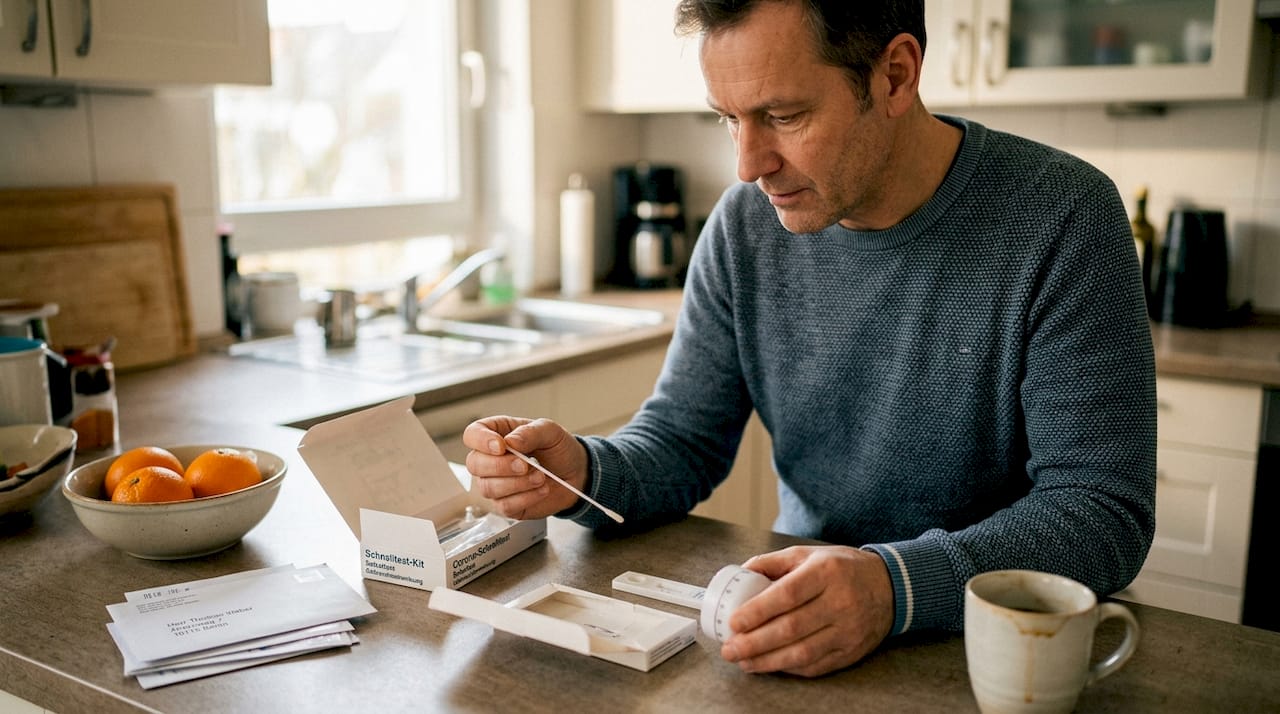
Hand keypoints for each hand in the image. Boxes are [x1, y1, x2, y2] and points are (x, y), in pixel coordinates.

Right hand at [462, 416, 588, 519]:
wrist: (575, 473)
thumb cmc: (558, 449)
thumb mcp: (550, 431)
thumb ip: (530, 432)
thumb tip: (510, 442)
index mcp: (497, 434)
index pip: (472, 435)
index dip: (481, 441)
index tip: (501, 446)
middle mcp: (490, 459)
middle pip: (475, 464)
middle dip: (501, 466)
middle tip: (526, 465)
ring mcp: (495, 483)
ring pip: (488, 488)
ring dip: (517, 483)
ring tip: (541, 477)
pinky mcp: (506, 504)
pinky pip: (504, 506)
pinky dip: (526, 498)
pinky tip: (541, 490)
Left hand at [721, 545, 893, 676]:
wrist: (889, 587)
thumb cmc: (841, 568)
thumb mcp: (808, 554)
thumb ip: (772, 563)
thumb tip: (739, 575)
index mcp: (826, 572)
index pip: (787, 595)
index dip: (758, 611)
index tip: (734, 622)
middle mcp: (840, 602)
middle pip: (791, 628)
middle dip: (754, 643)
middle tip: (729, 649)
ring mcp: (848, 630)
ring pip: (802, 653)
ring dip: (768, 661)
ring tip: (744, 662)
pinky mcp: (852, 651)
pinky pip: (816, 666)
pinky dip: (789, 668)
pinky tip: (770, 665)